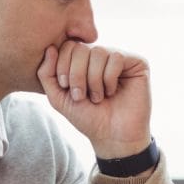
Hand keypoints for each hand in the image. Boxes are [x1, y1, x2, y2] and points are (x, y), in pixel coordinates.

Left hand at [37, 41, 151, 159]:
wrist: (112, 137)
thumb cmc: (87, 117)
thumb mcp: (58, 97)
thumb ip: (47, 73)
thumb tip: (50, 48)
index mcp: (84, 60)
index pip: (68, 46)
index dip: (63, 66)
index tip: (66, 88)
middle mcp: (101, 55)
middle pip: (81, 47)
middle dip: (77, 74)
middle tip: (81, 96)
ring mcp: (119, 57)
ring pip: (98, 52)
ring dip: (94, 80)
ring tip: (98, 97)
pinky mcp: (137, 63)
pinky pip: (116, 57)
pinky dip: (109, 78)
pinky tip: (113, 92)